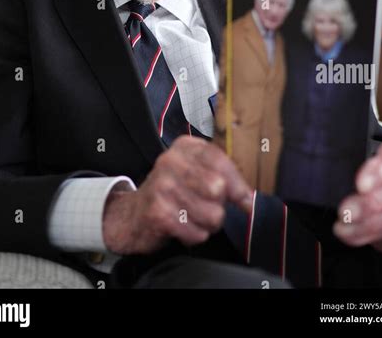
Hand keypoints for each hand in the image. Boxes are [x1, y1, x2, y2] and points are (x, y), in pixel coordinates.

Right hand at [102, 135, 252, 255]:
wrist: (131, 215)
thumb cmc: (171, 194)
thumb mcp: (194, 174)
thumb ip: (224, 179)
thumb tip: (250, 200)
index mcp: (184, 147)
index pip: (220, 160)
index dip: (237, 183)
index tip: (244, 200)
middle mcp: (170, 160)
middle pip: (218, 188)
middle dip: (218, 205)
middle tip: (204, 207)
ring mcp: (162, 185)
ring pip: (211, 213)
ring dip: (207, 223)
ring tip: (193, 218)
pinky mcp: (157, 212)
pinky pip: (197, 232)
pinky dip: (194, 236)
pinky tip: (182, 228)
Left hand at [334, 135, 381, 250]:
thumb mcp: (373, 158)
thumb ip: (365, 168)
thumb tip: (342, 185)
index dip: (380, 171)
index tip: (360, 185)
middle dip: (371, 202)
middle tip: (344, 211)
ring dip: (369, 224)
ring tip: (343, 228)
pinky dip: (371, 235)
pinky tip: (352, 235)